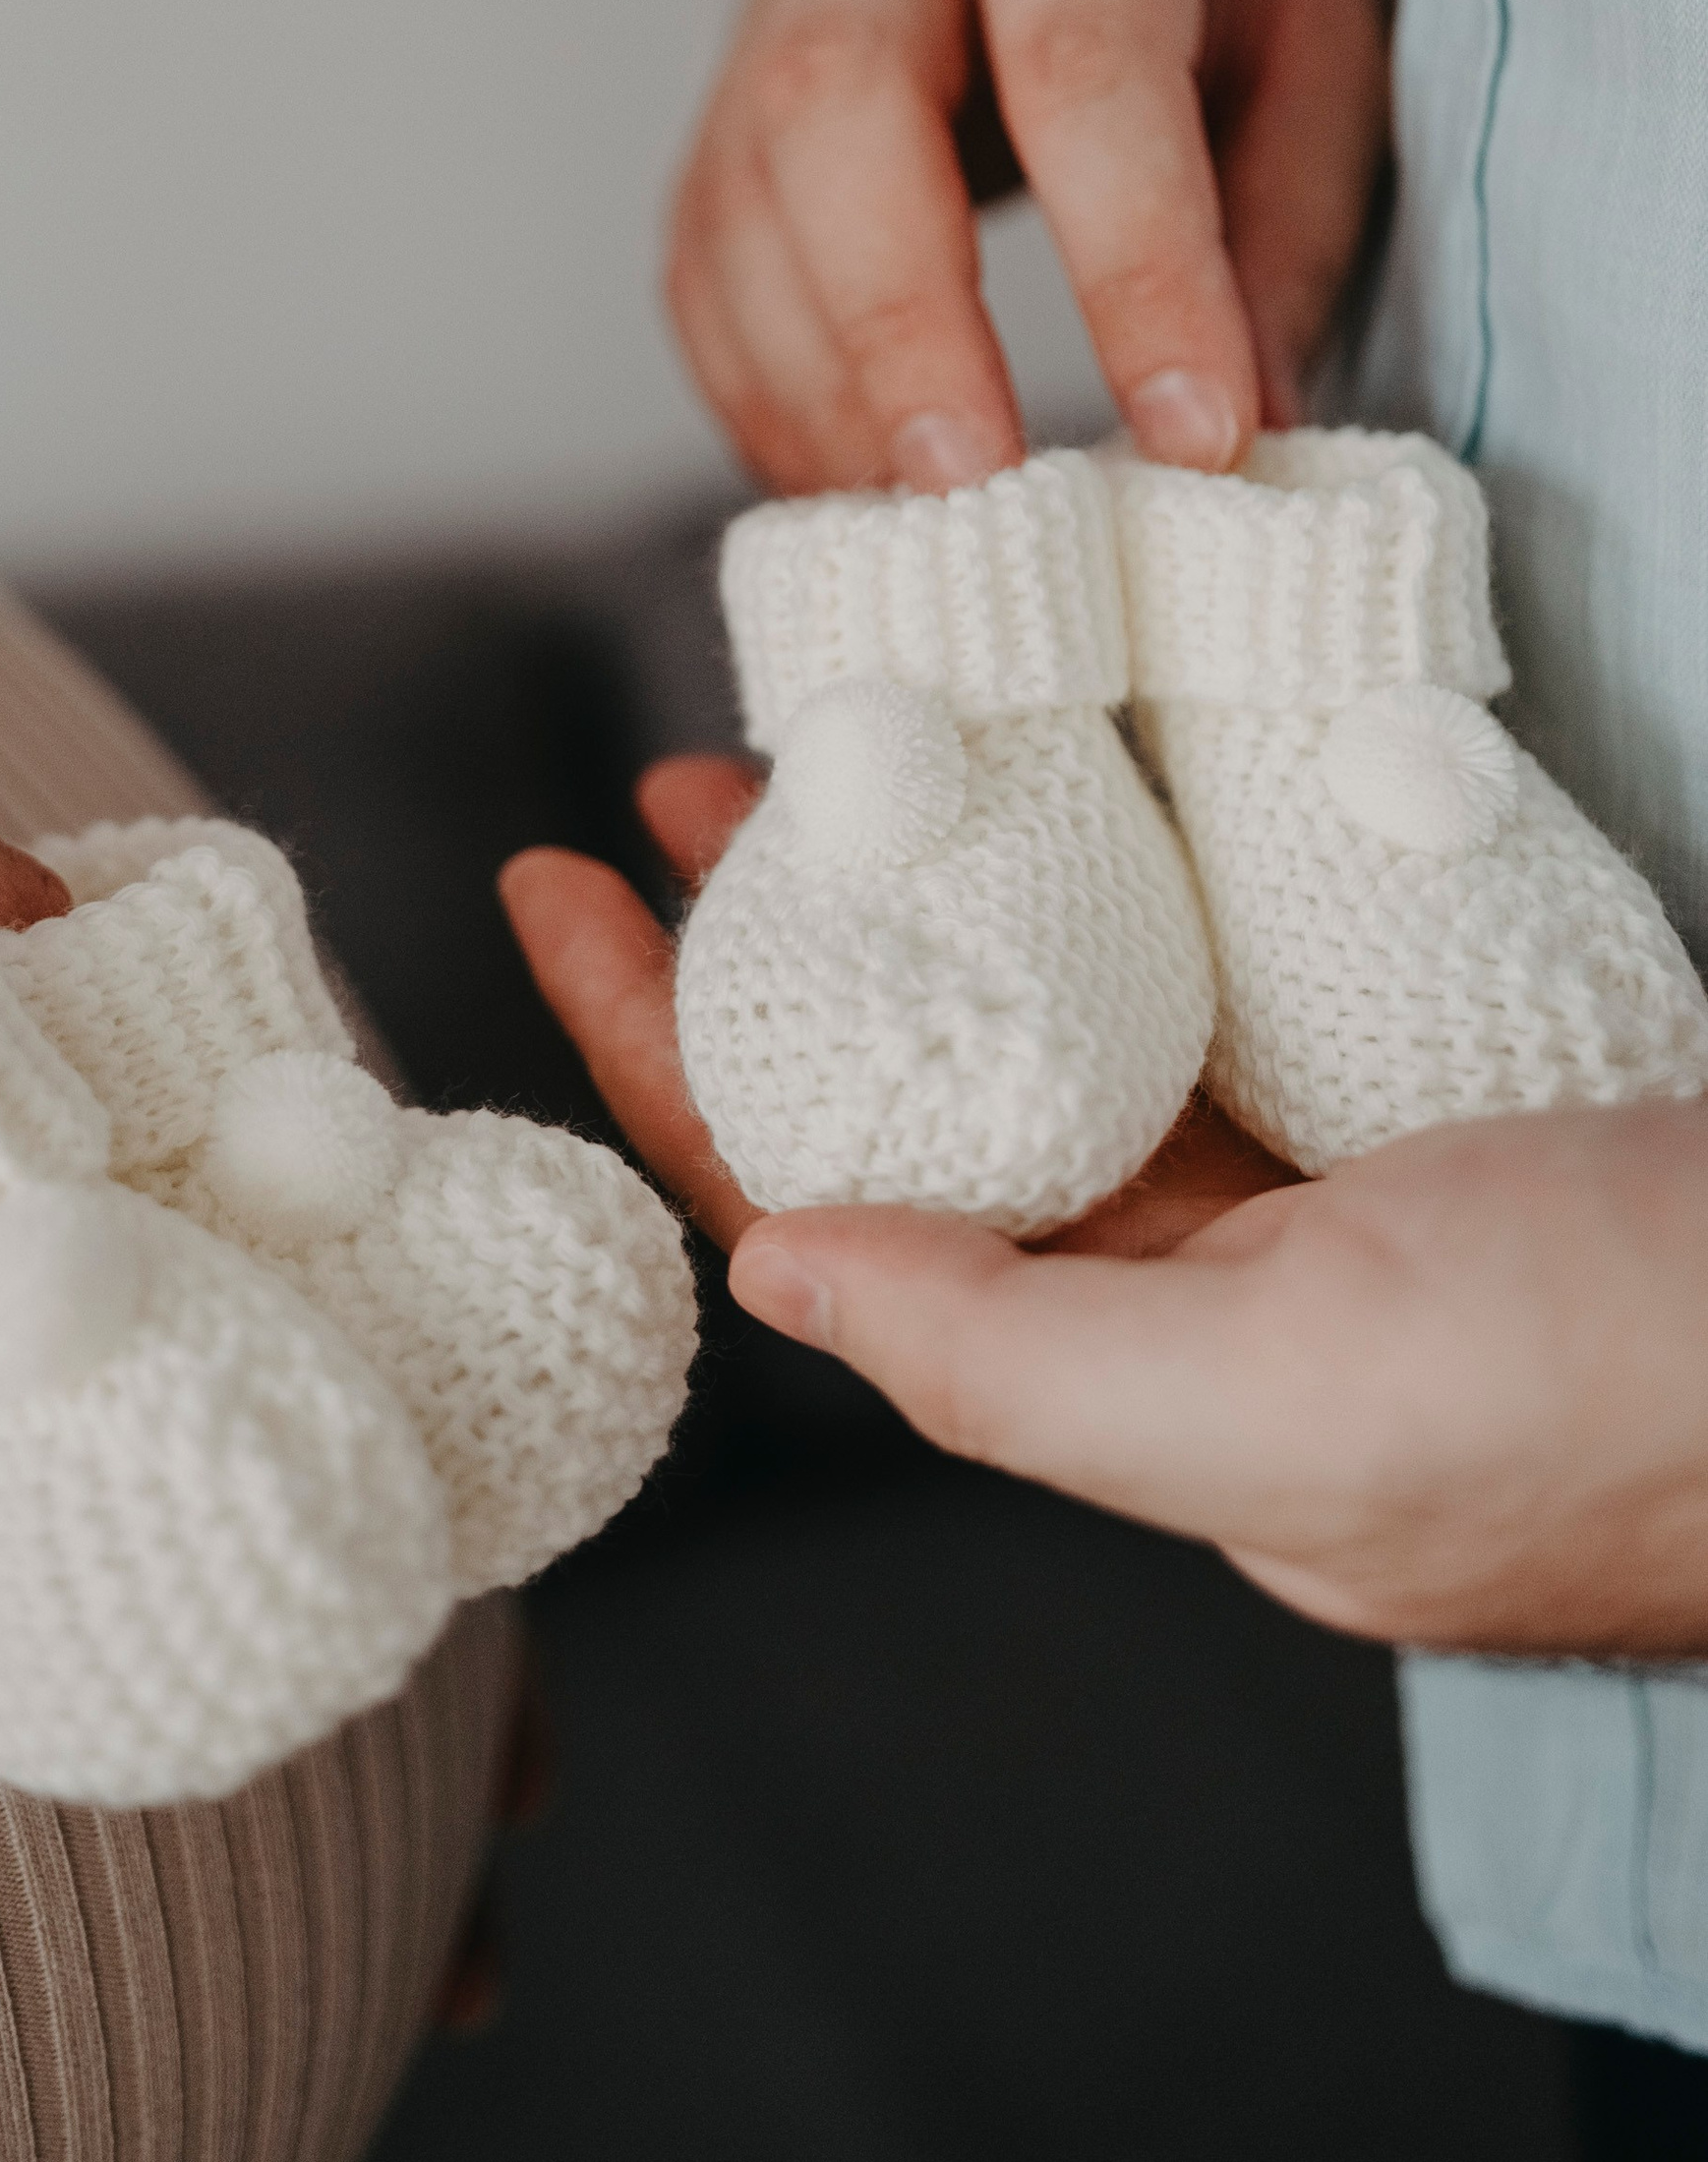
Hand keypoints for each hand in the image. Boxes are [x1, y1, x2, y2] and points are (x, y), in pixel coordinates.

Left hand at [505, 769, 1707, 1658]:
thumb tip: (775, 1265)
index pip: (831, 1225)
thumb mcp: (1298, 1408)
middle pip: (922, 1113)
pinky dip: (1114, 881)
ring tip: (827, 753)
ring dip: (929, 897)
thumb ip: (1020, 1359)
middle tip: (691, 786)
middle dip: (778, 959)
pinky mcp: (1412, 1105)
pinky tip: (1063, 784)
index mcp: (1137, 1406)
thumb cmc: (1637, 1394)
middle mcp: (1196, 1318)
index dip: (674, 1071)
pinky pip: (1214, 985)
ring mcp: (1309, 1207)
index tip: (562, 897)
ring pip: (1058, 1029)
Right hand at [668, 0, 1384, 493]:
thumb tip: (1232, 439)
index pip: (1082, 63)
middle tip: (977, 485)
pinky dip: (766, 402)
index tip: (1194, 438)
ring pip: (739, 202)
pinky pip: (703, 275)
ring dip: (821, 387)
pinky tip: (854, 492)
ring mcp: (772, 12)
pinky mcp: (723, 120)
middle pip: (834, 100)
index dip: (1133, 264)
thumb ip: (1286, 229)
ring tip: (928, 532)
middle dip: (898, 317)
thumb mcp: (1332, 46)